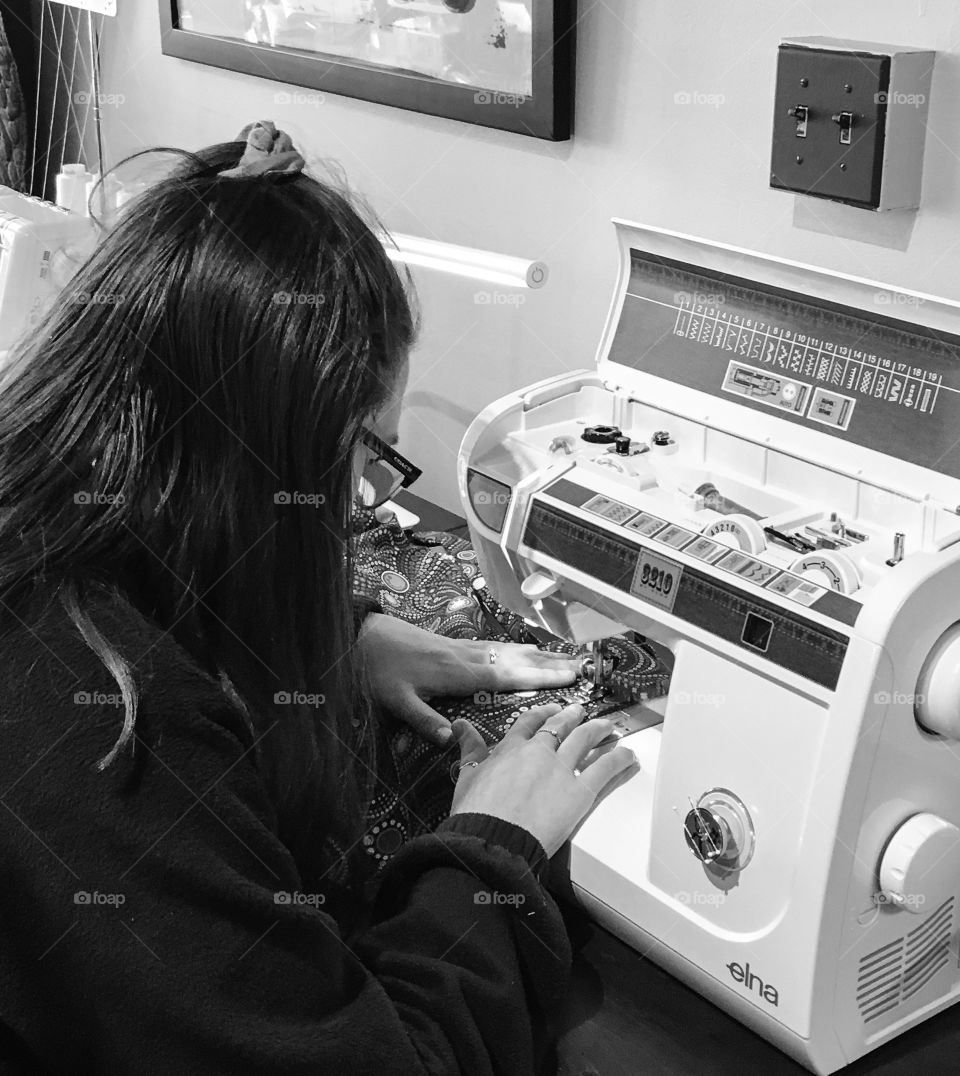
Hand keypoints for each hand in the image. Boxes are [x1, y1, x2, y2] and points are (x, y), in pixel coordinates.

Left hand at [357, 613, 579, 745]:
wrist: (364, 636)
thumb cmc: (380, 669)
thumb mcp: (395, 700)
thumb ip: (424, 720)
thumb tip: (452, 741)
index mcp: (457, 671)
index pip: (506, 675)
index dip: (539, 677)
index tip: (569, 678)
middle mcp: (468, 656)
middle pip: (517, 659)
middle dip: (552, 664)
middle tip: (585, 669)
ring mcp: (466, 648)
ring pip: (511, 651)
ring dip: (542, 655)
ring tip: (570, 660)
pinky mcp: (460, 646)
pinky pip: (499, 648)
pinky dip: (522, 651)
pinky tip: (531, 654)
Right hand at [449, 703, 636, 856]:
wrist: (492, 839)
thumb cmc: (477, 814)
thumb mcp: (467, 775)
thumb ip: (469, 748)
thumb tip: (459, 727)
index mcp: (511, 749)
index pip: (530, 723)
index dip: (542, 715)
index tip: (550, 711)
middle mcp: (538, 753)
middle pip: (560, 727)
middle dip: (572, 717)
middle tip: (580, 712)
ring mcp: (561, 770)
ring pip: (585, 740)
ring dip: (598, 730)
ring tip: (608, 726)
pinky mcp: (579, 792)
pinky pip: (605, 769)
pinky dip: (619, 760)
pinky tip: (628, 755)